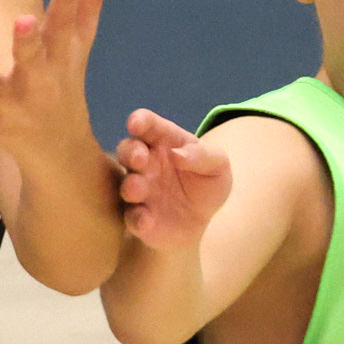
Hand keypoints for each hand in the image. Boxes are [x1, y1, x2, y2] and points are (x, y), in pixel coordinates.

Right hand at [107, 107, 228, 250]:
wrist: (201, 222)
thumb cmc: (206, 184)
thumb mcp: (218, 166)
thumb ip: (203, 155)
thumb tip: (178, 154)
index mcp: (164, 143)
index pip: (149, 126)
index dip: (140, 121)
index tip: (136, 123)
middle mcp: (145, 164)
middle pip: (128, 150)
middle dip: (130, 152)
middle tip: (139, 158)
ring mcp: (139, 191)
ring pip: (126, 184)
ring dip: (130, 185)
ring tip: (138, 188)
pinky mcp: (138, 218)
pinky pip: (131, 218)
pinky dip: (136, 218)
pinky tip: (146, 220)